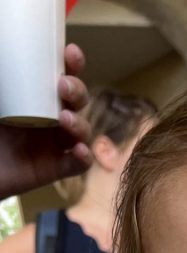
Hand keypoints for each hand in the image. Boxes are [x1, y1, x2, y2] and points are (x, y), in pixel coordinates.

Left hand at [0, 44, 91, 200]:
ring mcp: (54, 145)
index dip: (72, 65)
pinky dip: (84, 157)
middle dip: (78, 92)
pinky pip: (77, 165)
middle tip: (63, 86)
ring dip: (79, 123)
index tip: (70, 53)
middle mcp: (49, 118)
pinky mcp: (54, 169)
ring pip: (82, 132)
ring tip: (64, 119)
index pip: (61, 77)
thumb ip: (0, 74)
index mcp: (36, 97)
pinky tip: (80, 150)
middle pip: (77, 102)